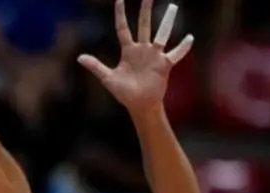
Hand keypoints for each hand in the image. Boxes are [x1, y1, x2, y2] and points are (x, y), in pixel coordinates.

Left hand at [78, 0, 192, 114]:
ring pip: (161, 34)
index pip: (123, 29)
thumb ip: (96, 66)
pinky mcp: (165, 64)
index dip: (121, 15)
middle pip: (144, 25)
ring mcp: (155, 55)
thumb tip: (79, 57)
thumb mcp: (108, 78)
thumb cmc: (123, 92)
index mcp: (128, 50)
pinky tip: (189, 37)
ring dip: (166, 22)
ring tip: (172, 7)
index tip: (120, 0)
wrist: (139, 104)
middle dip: (145, 11)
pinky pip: (176, 53)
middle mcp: (142, 49)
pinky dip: (183, 47)